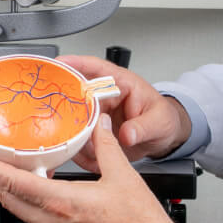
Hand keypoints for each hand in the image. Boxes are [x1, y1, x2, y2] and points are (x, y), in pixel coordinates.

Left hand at [0, 121, 189, 222]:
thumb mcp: (124, 177)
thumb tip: (99, 125)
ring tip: (17, 178)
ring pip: (24, 216)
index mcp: (62, 205)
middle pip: (8, 200)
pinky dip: (37, 214)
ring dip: (16, 196)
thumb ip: (106, 147)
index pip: (12, 183)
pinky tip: (47, 204)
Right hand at [57, 55, 191, 166]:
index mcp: (120, 84)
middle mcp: (104, 98)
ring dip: (73, 135)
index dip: (76, 63)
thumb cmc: (163, 119)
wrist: (164, 138)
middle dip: (64, 106)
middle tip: (58, 120)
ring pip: (75, 121)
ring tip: (80, 148)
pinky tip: (89, 160)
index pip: (95, 68)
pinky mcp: (95, 133)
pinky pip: (82, 141)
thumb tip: (127, 134)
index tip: (60, 63)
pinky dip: (81, 152)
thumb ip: (143, 127)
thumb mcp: (159, 121)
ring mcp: (97, 116)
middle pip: (76, 96)